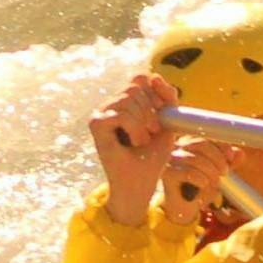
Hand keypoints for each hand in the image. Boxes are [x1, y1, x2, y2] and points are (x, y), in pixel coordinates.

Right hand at [91, 72, 183, 227]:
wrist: (139, 185)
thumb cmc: (152, 157)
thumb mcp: (167, 124)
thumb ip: (166, 99)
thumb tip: (155, 76)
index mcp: (126, 102)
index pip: (140, 79)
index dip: (155, 92)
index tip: (162, 113)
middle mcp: (111, 104)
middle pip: (135, 86)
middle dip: (151, 110)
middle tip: (152, 133)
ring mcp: (101, 112)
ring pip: (128, 98)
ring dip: (144, 122)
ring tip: (143, 141)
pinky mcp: (96, 124)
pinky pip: (122, 114)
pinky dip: (135, 129)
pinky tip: (136, 143)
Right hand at [158, 138, 231, 224]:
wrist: (182, 207)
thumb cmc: (198, 187)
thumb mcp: (217, 174)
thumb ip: (228, 163)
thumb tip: (239, 153)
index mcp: (188, 141)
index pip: (205, 135)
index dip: (221, 144)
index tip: (231, 156)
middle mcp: (177, 146)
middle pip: (200, 143)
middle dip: (218, 158)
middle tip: (224, 172)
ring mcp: (170, 159)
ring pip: (195, 159)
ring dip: (211, 171)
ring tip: (215, 181)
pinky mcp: (168, 173)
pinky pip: (188, 172)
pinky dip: (201, 179)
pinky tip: (204, 184)